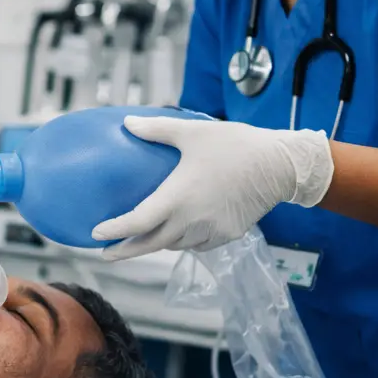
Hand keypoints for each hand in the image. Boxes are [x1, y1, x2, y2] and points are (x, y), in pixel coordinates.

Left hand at [91, 116, 333, 260]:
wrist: (281, 165)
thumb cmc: (235, 145)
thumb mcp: (192, 132)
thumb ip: (156, 130)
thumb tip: (126, 122)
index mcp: (178, 197)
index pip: (137, 222)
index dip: (115, 231)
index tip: (95, 234)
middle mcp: (192, 220)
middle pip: (151, 244)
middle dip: (125, 251)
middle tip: (105, 254)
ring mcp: (211, 231)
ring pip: (175, 244)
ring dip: (156, 244)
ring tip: (140, 240)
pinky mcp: (228, 235)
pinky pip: (197, 244)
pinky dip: (183, 241)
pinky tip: (177, 233)